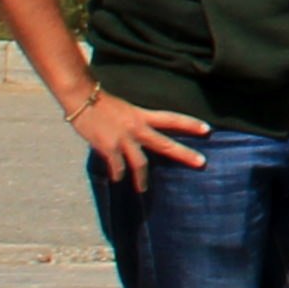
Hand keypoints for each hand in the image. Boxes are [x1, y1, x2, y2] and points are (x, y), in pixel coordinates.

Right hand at [70, 90, 209, 183]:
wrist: (81, 99)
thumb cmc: (101, 103)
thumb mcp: (125, 109)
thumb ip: (134, 123)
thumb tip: (140, 136)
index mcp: (142, 115)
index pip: (172, 118)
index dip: (190, 124)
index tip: (207, 129)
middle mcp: (137, 128)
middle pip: (166, 144)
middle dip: (184, 154)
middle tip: (202, 162)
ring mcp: (123, 139)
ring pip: (140, 164)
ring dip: (142, 179)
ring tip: (143, 188)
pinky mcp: (109, 148)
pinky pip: (117, 168)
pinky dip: (117, 174)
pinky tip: (117, 178)